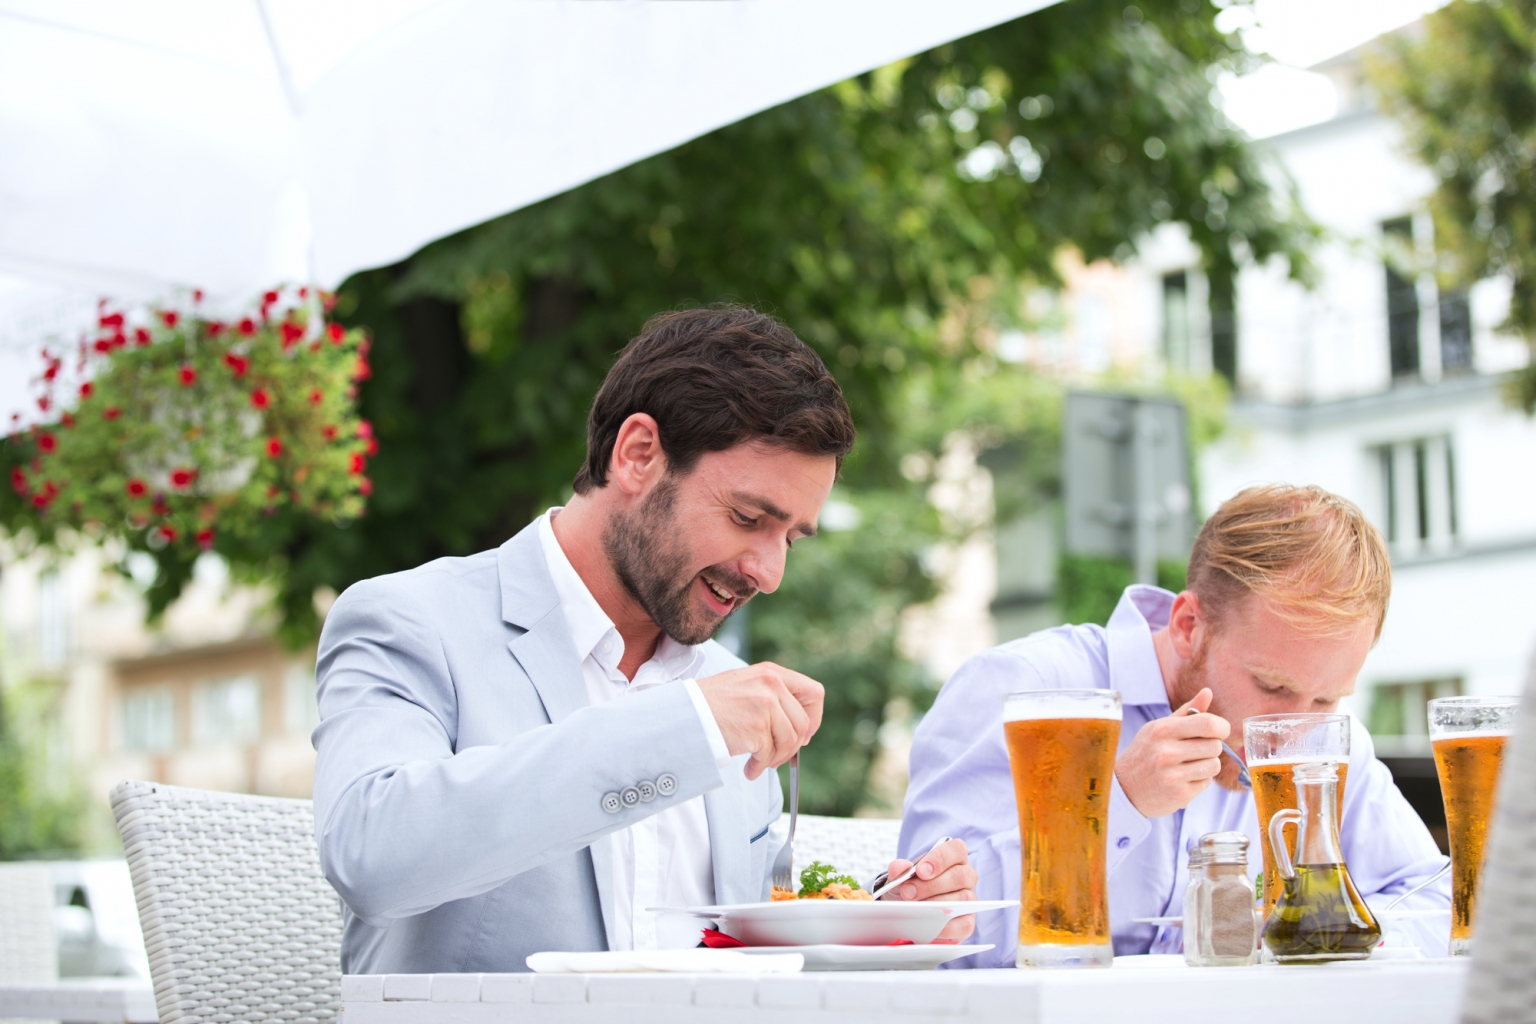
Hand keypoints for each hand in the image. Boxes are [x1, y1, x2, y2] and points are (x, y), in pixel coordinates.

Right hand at [697, 662, 823, 779]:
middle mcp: (772, 685)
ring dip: (775, 759)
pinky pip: (770, 755)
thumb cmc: (712, 703)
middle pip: (803, 724)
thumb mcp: (747, 685)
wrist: (686, 712)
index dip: (813, 718)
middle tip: (776, 756)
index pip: (814, 693)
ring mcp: (765, 705)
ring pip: (789, 742)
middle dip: (792, 746)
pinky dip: (759, 766)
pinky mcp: (757, 727)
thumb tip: (799, 728)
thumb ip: (774, 697)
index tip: (803, 734)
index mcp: (772, 673)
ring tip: (758, 762)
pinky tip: (748, 767)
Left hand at [878, 838, 977, 942]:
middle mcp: (966, 875)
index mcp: (953, 857)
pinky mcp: (968, 921)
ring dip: (937, 904)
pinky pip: (965, 924)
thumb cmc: (910, 887)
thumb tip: (898, 869)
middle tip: (908, 892)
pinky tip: (930, 926)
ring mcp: (970, 899)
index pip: (956, 849)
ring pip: (963, 899)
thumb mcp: (901, 877)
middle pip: (959, 876)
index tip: (921, 870)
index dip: (940, 858)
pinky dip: (946, 927)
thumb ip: (899, 869)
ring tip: (915, 909)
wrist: (908, 912)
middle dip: (932, 885)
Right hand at [1114, 687, 1230, 817]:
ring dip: (1207, 765)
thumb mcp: (1159, 728)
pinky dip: (1200, 780)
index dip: (1221, 727)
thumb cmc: (1145, 754)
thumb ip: (1186, 711)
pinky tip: (1184, 778)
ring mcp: (1172, 775)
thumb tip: (1208, 692)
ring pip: (1214, 765)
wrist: (1125, 789)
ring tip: (1189, 765)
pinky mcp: (1179, 794)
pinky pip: (1207, 782)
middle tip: (1196, 750)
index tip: (1219, 731)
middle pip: (1215, 746)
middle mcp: (1166, 752)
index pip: (1208, 724)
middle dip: (1211, 747)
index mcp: (1162, 730)